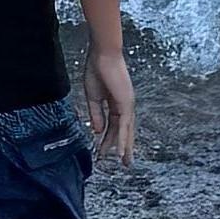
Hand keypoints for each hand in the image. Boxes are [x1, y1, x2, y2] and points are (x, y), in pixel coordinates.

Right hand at [85, 44, 139, 165]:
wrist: (102, 55)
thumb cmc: (96, 70)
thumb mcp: (92, 97)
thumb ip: (95, 114)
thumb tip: (96, 131)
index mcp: (114, 102)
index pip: (113, 125)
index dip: (108, 139)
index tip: (102, 151)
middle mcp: (124, 105)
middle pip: (123, 130)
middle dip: (122, 147)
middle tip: (123, 163)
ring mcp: (127, 105)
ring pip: (126, 131)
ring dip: (125, 147)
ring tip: (125, 162)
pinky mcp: (126, 104)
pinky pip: (125, 126)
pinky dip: (124, 139)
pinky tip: (122, 151)